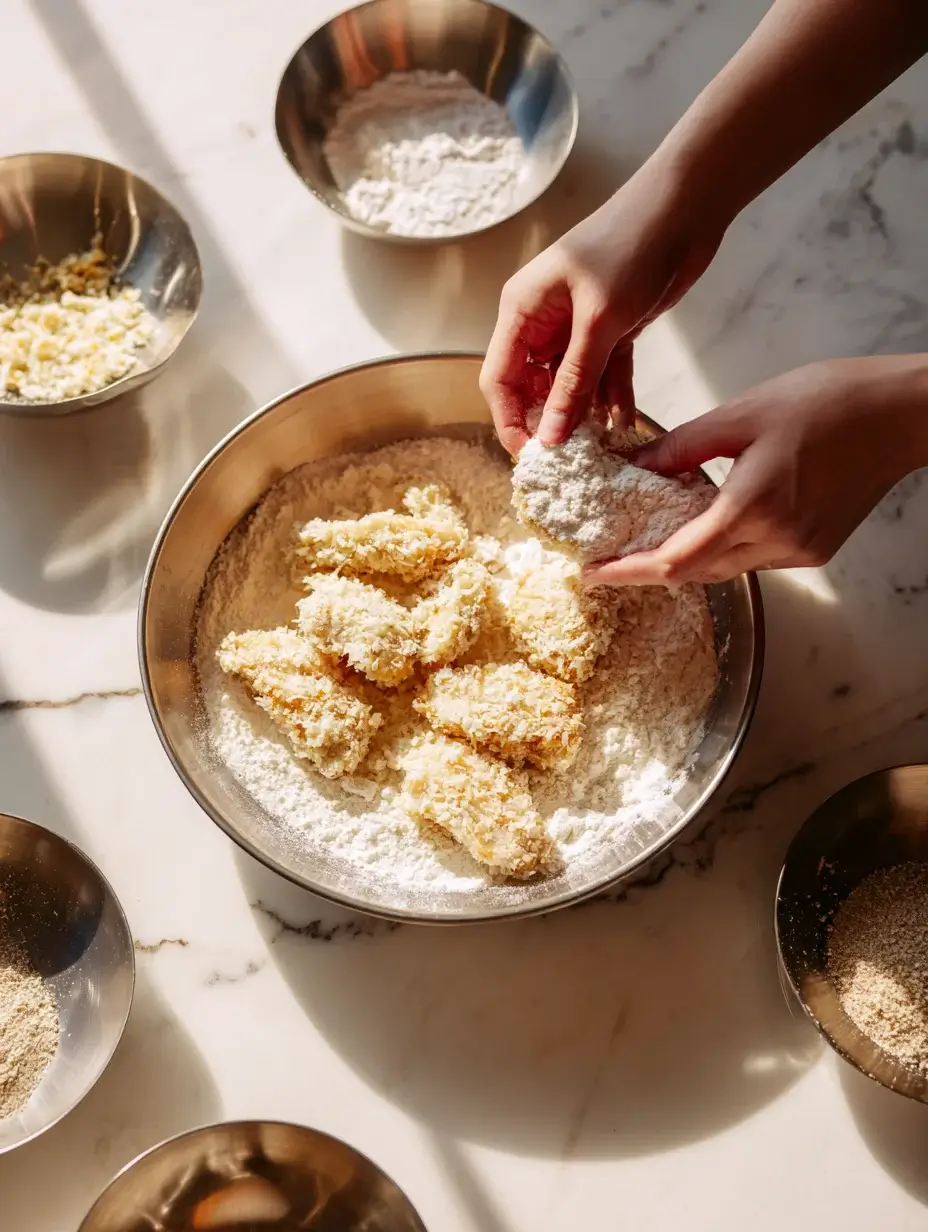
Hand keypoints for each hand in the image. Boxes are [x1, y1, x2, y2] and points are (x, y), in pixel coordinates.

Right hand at [479, 165, 724, 456]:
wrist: (684, 207)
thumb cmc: (631, 247)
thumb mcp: (600, 321)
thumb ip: (573, 381)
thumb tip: (550, 436)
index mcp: (522, 309)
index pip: (499, 378)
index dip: (509, 420)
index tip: (531, 457)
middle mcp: (542, 320)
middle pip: (531, 387)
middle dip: (548, 421)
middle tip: (569, 457)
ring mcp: (576, 326)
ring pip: (569, 385)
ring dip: (584, 415)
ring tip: (601, 447)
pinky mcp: (610, 329)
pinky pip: (603, 375)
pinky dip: (612, 397)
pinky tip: (624, 423)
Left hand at [583, 357, 927, 586]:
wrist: (900, 414)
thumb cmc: (827, 401)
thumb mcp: (742, 414)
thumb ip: (683, 447)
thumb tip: (636, 468)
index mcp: (752, 509)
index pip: (674, 561)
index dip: (627, 572)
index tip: (591, 573)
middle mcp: (776, 542)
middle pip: (695, 573)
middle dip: (649, 568)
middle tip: (610, 555)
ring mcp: (799, 551)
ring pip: (724, 568)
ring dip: (686, 557)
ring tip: (650, 535)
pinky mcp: (814, 550)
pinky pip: (753, 558)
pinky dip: (722, 546)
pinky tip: (707, 521)